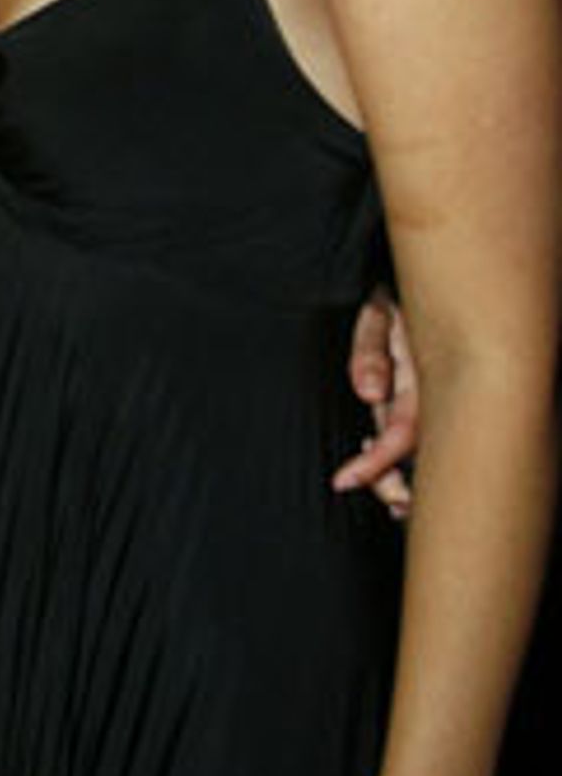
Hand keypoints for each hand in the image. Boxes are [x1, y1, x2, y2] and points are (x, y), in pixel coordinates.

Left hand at [333, 287, 417, 516]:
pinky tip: (397, 480)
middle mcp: (432, 392)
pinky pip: (420, 434)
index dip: (376, 462)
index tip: (344, 480)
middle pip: (419, 452)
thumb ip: (371, 348)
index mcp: (423, 378)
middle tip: (386, 505)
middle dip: (399, 484)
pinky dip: (406, 460)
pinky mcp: (428, 395)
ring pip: (422, 449)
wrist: (425, 269)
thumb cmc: (396, 292)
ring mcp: (432, 395)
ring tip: (393, 502)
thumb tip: (369, 393)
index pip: (402, 432)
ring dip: (405, 477)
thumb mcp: (379, 311)